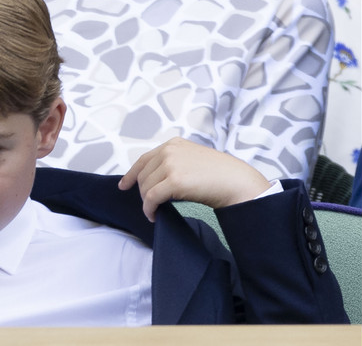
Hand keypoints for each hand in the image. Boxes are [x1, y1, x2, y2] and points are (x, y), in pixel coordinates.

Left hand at [118, 137, 270, 221]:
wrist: (237, 182)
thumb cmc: (220, 175)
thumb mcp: (193, 159)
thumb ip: (173, 163)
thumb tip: (154, 179)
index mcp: (173, 144)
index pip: (144, 160)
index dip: (131, 174)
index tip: (124, 185)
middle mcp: (169, 151)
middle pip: (143, 176)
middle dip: (144, 193)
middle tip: (152, 205)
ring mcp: (171, 164)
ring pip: (146, 188)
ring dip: (148, 203)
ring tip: (155, 211)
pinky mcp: (174, 181)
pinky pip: (151, 198)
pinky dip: (149, 209)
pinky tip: (154, 216)